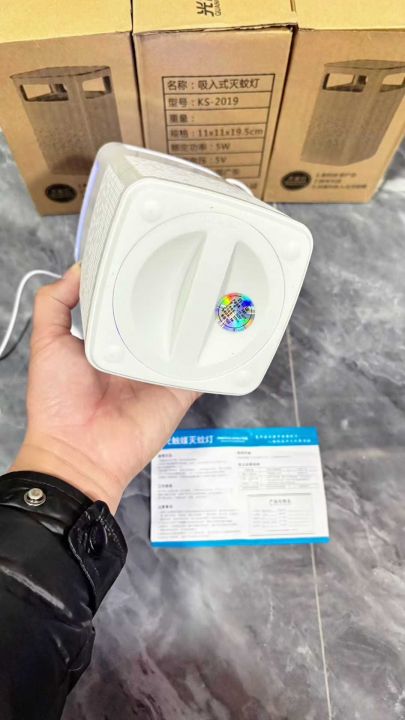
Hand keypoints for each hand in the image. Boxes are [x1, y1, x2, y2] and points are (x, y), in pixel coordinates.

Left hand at [10, 264, 198, 511]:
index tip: (150, 255)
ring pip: (186, 342)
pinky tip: (226, 331)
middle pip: (162, 322)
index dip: (137, 284)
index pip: (128, 306)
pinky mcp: (179, 392)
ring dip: (200, 323)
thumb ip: (56, 304)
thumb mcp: (48, 343)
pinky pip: (203, 373)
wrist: (78, 452)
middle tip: (189, 268)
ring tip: (215, 290)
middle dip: (174, 299)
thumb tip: (77, 269)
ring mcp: (160, 375)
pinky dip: (217, 356)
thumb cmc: (57, 403)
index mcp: (109, 344)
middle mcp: (136, 357)